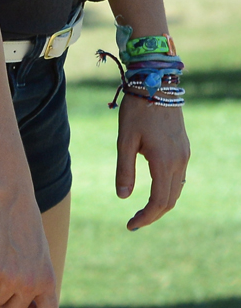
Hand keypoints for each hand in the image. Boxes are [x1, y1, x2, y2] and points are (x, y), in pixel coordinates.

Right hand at [0, 188, 58, 307]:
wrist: (6, 188)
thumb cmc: (20, 213)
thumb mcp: (37, 248)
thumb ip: (33, 273)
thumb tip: (23, 295)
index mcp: (46, 278)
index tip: (26, 304)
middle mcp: (29, 282)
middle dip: (5, 294)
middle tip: (2, 265)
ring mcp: (8, 278)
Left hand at [115, 95, 189, 229]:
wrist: (156, 83)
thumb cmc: (137, 109)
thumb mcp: (125, 139)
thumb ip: (124, 169)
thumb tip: (123, 197)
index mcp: (164, 161)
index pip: (159, 202)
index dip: (145, 217)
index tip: (130, 225)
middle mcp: (179, 161)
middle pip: (170, 200)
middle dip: (153, 214)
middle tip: (134, 221)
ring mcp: (184, 154)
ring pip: (177, 189)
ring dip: (162, 203)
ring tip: (143, 209)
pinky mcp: (184, 147)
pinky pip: (179, 176)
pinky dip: (168, 189)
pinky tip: (155, 188)